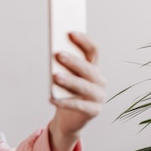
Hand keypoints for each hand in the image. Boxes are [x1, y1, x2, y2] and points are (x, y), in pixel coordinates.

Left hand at [48, 32, 105, 150]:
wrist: (69, 118)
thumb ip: (63, 66)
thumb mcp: (65, 76)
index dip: (84, 40)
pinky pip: (77, 105)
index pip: (93, 51)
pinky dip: (64, 102)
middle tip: (58, 54)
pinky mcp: (93, 111)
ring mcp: (98, 97)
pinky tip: (51, 98)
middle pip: (88, 68)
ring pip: (84, 86)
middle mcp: (100, 81)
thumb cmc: (66, 92)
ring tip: (55, 77)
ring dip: (69, 80)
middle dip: (73, 61)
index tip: (70, 32)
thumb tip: (54, 52)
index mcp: (94, 68)